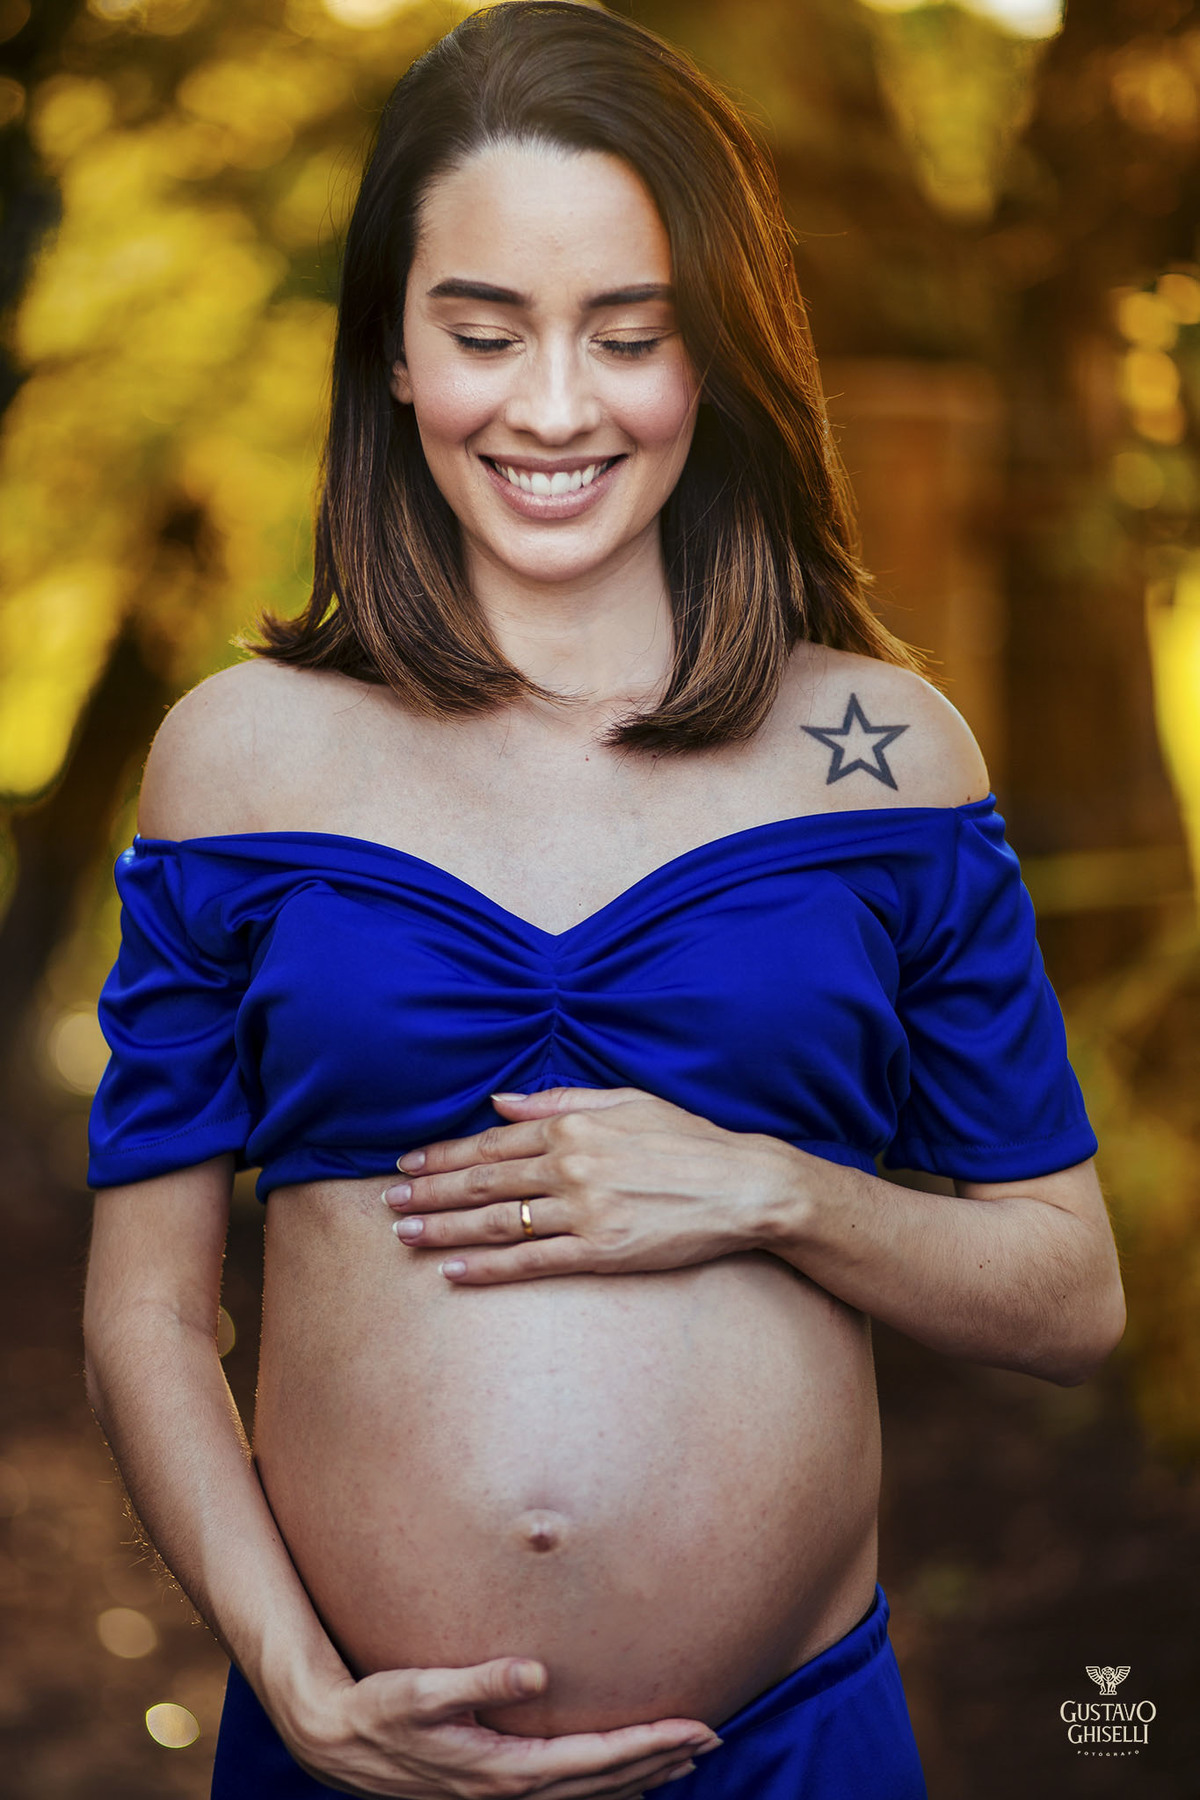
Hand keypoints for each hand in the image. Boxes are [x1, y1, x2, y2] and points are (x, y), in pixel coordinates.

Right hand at [283, 1653, 720, 1797]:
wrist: (334, 1742)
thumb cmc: (376, 1710)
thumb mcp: (419, 1690)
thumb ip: (477, 1680)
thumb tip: (535, 1671)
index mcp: (502, 1767)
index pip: (594, 1759)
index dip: (648, 1745)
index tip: (696, 1727)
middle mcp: (509, 1789)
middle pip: (602, 1782)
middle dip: (659, 1761)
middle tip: (713, 1739)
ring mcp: (501, 1793)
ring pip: (588, 1793)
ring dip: (638, 1777)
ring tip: (684, 1760)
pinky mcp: (491, 1784)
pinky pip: (564, 1792)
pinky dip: (602, 1788)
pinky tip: (620, 1782)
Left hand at [382, 1086, 798, 1284]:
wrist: (742, 1186)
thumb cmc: (688, 1141)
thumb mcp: (626, 1101)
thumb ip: (560, 1101)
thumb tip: (501, 1100)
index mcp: (574, 1126)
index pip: (493, 1141)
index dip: (445, 1155)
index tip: (410, 1164)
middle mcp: (571, 1165)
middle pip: (483, 1181)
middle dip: (430, 1192)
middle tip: (389, 1201)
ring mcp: (584, 1211)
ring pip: (496, 1222)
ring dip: (444, 1229)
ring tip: (405, 1235)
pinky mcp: (600, 1251)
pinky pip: (530, 1261)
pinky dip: (486, 1269)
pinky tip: (453, 1273)